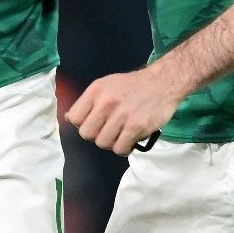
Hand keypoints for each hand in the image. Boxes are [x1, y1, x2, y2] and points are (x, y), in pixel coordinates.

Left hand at [67, 67, 186, 154]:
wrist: (162, 83)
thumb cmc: (132, 86)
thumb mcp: (106, 85)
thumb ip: (89, 101)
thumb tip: (71, 119)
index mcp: (96, 91)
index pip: (75, 117)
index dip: (82, 124)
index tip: (93, 124)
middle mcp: (106, 102)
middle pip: (86, 133)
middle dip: (96, 136)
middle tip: (107, 131)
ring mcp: (121, 115)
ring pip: (102, 143)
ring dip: (111, 143)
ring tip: (120, 135)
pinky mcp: (136, 127)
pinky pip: (120, 148)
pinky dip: (123, 149)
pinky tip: (129, 141)